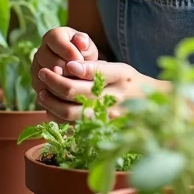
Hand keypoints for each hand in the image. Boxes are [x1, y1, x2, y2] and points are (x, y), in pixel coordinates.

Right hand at [31, 28, 98, 97]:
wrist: (77, 70)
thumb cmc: (83, 55)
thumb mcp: (87, 47)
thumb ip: (85, 43)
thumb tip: (82, 42)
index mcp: (53, 36)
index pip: (55, 39)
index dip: (68, 50)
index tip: (80, 59)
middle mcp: (40, 51)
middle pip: (48, 60)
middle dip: (66, 69)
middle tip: (79, 75)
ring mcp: (36, 68)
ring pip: (44, 76)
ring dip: (62, 82)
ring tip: (76, 84)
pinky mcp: (37, 83)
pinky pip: (43, 90)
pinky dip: (56, 93)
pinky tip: (69, 94)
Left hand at [36, 60, 160, 122]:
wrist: (151, 109)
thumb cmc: (129, 83)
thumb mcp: (119, 69)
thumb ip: (95, 67)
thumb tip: (69, 66)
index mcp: (121, 76)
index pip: (97, 71)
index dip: (77, 68)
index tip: (63, 63)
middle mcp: (115, 97)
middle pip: (77, 92)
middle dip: (54, 81)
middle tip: (43, 73)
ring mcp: (107, 117)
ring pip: (71, 112)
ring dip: (51, 101)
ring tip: (42, 91)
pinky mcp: (100, 130)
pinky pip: (71, 126)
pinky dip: (57, 116)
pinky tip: (50, 107)